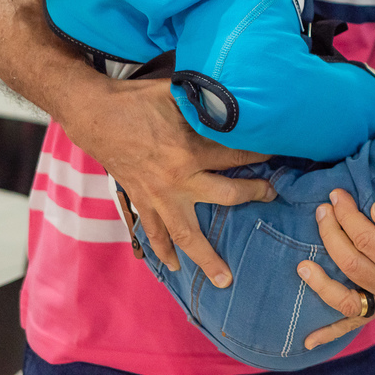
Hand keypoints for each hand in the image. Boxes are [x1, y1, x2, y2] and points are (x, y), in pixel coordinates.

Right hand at [73, 78, 273, 285]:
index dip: (261, 155)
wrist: (95, 115)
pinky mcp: (142, 201)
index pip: (237, 157)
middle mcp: (177, 180)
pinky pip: (154, 232)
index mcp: (190, 151)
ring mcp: (158, 196)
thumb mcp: (177, 94)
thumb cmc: (138, 100)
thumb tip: (236, 98)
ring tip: (224, 280)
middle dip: (254, 195)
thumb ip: (206, 103)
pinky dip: (163, 250)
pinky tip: (174, 266)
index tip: (279, 152)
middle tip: (271, 196)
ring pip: (187, 234)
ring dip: (207, 257)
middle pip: (226, 196)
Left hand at [296, 188, 374, 349]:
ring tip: (302, 266)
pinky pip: (352, 324)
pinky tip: (308, 340)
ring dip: (320, 283)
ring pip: (345, 299)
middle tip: (322, 210)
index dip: (347, 215)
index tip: (336, 196)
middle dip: (330, 233)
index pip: (365, 239)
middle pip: (350, 263)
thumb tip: (374, 210)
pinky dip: (330, 333)